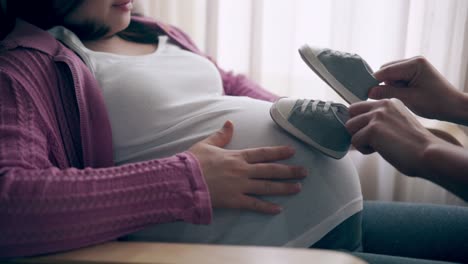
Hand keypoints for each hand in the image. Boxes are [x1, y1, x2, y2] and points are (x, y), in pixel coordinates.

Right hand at [189, 121, 306, 214]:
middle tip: (304, 172)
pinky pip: (254, 204)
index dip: (279, 152)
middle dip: (289, 171)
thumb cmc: (193, 162)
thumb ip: (221, 135)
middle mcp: (242, 171)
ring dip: (284, 188)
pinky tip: (278, 209)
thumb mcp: (207, 144)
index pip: (263, 153)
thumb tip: (230, 123)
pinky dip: (266, 207)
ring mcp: (240, 186)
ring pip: (266, 187)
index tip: (292, 151)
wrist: (183, 180)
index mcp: (236, 156)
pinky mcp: (234, 200)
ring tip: (298, 188)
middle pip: (270, 170)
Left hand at [346, 99, 445, 176]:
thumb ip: (380, 121)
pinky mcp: (373, 129)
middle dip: (356, 127)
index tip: (375, 134)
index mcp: (389, 102)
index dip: (362, 122)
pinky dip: (365, 150)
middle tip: (372, 140)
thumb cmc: (416, 146)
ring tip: (380, 146)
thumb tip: (357, 129)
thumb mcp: (397, 125)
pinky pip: (355, 141)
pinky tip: (383, 151)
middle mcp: (382, 105)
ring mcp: (377, 116)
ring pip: (350, 127)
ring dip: (360, 140)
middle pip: (351, 113)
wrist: (430, 154)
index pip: (360, 107)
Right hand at [369, 57, 464, 121]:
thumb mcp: (409, 99)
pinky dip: (396, 87)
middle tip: (385, 98)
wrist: (453, 106)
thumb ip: (388, 93)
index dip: (374, 82)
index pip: (386, 71)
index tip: (365, 93)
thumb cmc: (436, 103)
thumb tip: (369, 91)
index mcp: (414, 64)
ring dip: (390, 86)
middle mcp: (414, 61)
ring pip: (390, 75)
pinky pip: (397, 78)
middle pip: (387, 71)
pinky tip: (403, 95)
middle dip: (383, 84)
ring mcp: (414, 66)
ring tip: (400, 98)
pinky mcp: (414, 72)